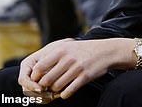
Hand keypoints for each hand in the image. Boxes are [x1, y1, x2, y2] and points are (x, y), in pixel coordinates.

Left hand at [18, 38, 134, 99]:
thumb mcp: (68, 47)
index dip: (35, 77)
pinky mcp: (85, 77)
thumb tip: (36, 70)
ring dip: (55, 91)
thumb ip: (53, 56)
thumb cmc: (84, 50)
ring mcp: (77, 68)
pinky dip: (65, 94)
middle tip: (46, 88)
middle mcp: (68, 59)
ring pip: (56, 87)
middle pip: (46, 80)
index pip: (39, 67)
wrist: (106, 51)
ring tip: (57, 89)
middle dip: (44, 86)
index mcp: (61, 50)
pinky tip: (66, 92)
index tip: (38, 80)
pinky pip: (68, 91)